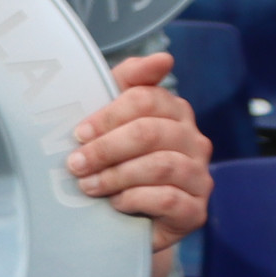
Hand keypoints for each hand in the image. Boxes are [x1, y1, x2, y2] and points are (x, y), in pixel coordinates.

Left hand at [72, 48, 212, 251]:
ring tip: (88, 186)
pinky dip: (135, 199)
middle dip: (105, 148)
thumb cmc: (116, 160)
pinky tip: (117, 203)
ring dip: (115, 176)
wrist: (124, 218)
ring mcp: (200, 177)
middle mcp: (194, 141)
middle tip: (76, 164)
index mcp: (175, 112)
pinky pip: (169, 199)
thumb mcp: (112, 117)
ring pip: (161, 166)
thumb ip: (129, 81)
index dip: (107, 116)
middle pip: (150, 133)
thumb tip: (164, 58)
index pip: (145, 99)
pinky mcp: (197, 211)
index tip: (78, 133)